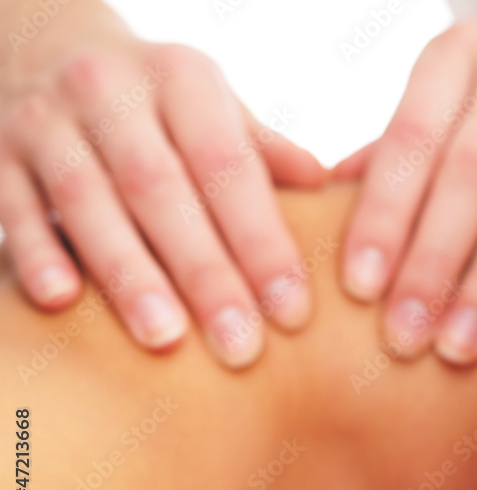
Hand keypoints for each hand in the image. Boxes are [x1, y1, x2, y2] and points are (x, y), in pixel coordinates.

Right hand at [0, 0, 325, 368]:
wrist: (47, 46)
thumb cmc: (159, 102)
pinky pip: (14, 206)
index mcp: (182, 80)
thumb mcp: (214, 107)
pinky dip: (36, 252)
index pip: (229, 166)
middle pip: (161, 189)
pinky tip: (62, 301)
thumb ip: (265, 152)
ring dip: (127, 274)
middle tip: (241, 345)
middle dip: (204, 272)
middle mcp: (112, 92)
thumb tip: (332, 192)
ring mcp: (47, 121)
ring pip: (88, 202)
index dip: (261, 239)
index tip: (292, 309)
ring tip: (165, 339)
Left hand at [338, 0, 476, 364]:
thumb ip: (406, 137)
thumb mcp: (459, 82)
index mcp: (456, 57)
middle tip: (406, 336)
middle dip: (433, 261)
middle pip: (467, 170)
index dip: (382, 216)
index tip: (360, 288)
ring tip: (461, 341)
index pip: (408, 142)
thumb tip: (330, 191)